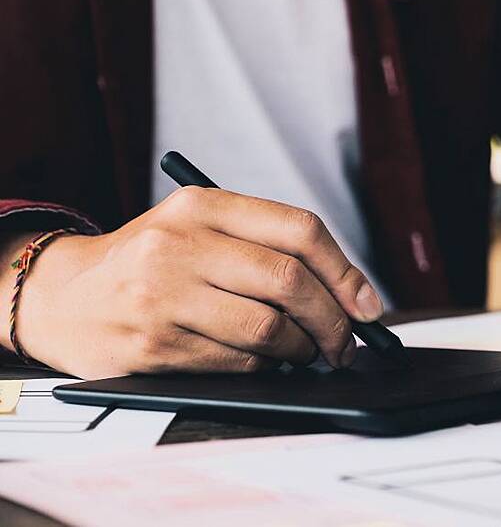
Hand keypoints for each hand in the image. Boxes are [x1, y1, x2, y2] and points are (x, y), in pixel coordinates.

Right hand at [0, 187, 382, 377]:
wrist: (61, 296)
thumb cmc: (150, 263)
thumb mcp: (198, 229)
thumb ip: (267, 248)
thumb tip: (353, 298)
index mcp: (202, 205)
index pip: (299, 230)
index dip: (345, 272)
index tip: (368, 306)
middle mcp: (180, 242)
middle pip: (290, 282)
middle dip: (333, 321)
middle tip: (345, 344)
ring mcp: (162, 294)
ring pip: (269, 329)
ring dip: (300, 350)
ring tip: (302, 353)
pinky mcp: (152, 344)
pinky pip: (237, 362)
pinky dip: (263, 367)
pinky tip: (262, 362)